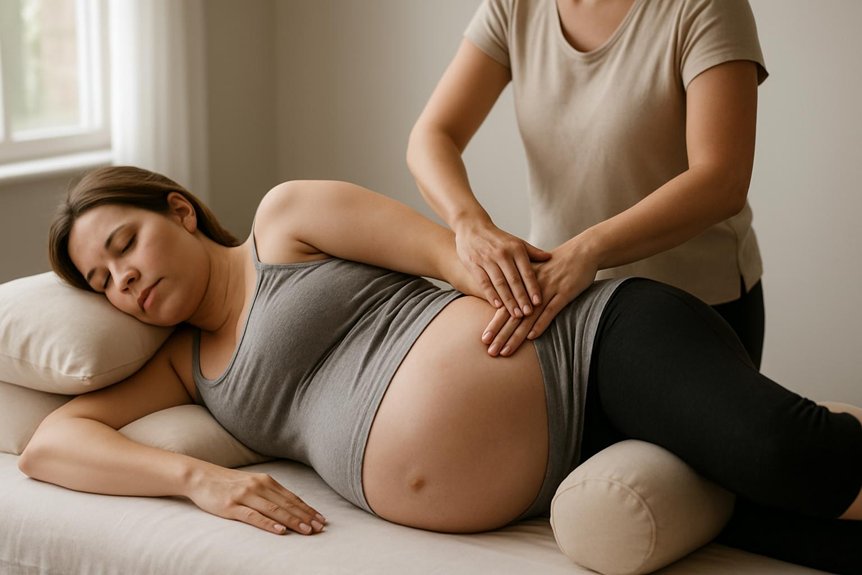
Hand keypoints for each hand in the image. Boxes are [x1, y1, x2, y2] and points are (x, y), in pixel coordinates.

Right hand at [187, 464, 325, 534]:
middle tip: (320, 527)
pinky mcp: (232, 506)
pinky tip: (280, 530)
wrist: (200, 477)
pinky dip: (269, 524)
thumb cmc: (228, 483)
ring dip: (293, 521)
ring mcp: (245, 496)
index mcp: (266, 481)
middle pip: (287, 504)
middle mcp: (258, 486)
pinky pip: (254, 516)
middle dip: (306, 516)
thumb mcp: (252, 483)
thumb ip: (269, 493)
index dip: (307, 509)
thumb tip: (290, 506)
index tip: (321, 519)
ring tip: (307, 530)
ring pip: (274, 510)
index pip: (292, 497)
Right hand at [455, 219, 549, 317]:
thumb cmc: (498, 238)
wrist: (472, 226)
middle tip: (528, 313)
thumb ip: (532, 252)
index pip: (527, 271)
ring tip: (515, 314)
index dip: (533, 287)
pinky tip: (497, 306)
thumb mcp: (516, 242)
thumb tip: (550, 258)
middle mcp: (502, 254)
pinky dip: (491, 294)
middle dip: (522, 298)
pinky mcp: (474, 264)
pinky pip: (484, 282)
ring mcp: (487, 259)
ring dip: (508, 300)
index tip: (539, 302)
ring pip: (500, 283)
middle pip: (514, 280)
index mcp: (515, 248)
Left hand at [481, 237, 598, 355]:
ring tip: (505, 351)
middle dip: (501, 335)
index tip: (484, 340)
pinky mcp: (564, 292)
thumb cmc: (558, 265)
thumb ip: (523, 289)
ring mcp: (548, 290)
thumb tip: (511, 306)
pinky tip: (531, 337)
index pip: (504, 307)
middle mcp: (531, 288)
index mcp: (522, 284)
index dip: (494, 324)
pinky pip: (551, 310)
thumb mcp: (536, 274)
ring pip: (528, 317)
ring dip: (516, 335)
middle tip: (490, 351)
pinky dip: (541, 324)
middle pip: (513, 315)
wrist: (582, 251)